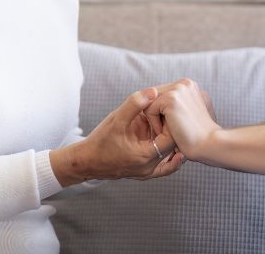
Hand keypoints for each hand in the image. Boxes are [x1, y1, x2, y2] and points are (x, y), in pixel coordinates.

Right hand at [63, 87, 184, 183]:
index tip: (169, 110)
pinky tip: (175, 148)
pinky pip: (165, 166)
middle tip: (177, 116)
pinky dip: (171, 157)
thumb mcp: (116, 120)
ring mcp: (148, 172)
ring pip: (171, 157)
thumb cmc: (100, 141)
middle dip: (175, 131)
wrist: (86, 161)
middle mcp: (149, 168)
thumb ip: (134, 104)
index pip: (172, 138)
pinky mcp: (145, 172)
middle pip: (174, 148)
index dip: (173, 122)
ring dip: (174, 142)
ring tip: (177, 127)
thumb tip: (153, 91)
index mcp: (145, 156)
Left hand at [145, 79, 221, 159]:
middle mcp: (184, 83)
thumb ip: (177, 104)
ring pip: (149, 102)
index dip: (160, 112)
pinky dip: (154, 124)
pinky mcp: (171, 98)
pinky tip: (170, 132)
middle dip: (157, 114)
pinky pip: (148, 110)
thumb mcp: (188, 113)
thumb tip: (156, 99)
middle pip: (153, 96)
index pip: (161, 93)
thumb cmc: (199, 135)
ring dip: (155, 120)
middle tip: (172, 129)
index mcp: (189, 85)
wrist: (210, 144)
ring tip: (172, 130)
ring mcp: (178, 89)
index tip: (175, 125)